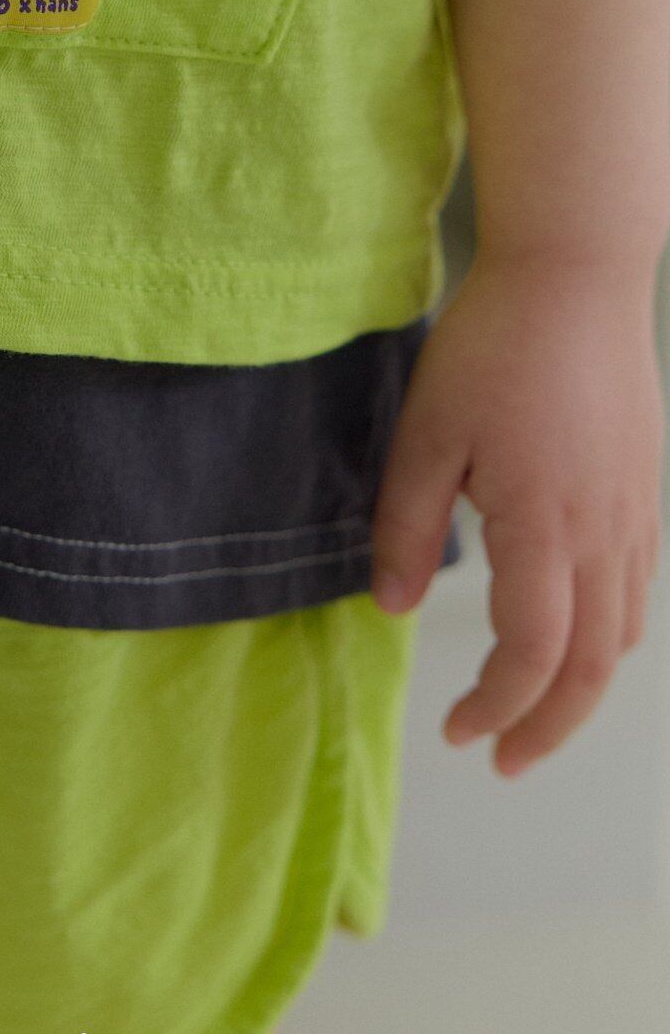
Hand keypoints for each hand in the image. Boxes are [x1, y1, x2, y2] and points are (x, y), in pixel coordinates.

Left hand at [369, 251, 664, 775]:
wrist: (576, 274)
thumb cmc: (494, 346)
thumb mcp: (425, 434)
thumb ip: (405, 525)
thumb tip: (388, 607)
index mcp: (544, 525)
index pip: (533, 653)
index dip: (498, 705)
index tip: (457, 731)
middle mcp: (604, 533)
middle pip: (592, 665)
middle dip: (549, 726)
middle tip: (504, 759)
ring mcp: (635, 512)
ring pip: (624, 632)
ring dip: (581, 687)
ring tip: (535, 712)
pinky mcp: (644, 488)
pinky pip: (637, 588)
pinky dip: (608, 635)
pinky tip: (574, 634)